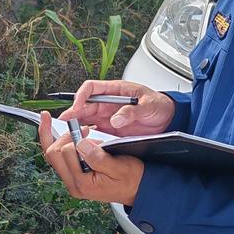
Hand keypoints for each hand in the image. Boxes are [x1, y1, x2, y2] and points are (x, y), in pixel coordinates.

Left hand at [40, 111, 145, 204]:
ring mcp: (73, 181)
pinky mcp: (75, 177)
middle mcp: (73, 184)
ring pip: (53, 157)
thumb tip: (80, 143)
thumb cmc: (132, 180)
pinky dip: (61, 145)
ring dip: (59, 139)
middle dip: (62, 136)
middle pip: (52, 155)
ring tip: (72, 128)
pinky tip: (66, 136)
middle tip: (79, 127)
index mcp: (82, 183)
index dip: (74, 138)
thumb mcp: (120, 167)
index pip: (64, 153)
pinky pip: (60, 160)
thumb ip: (98, 158)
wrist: (138, 190)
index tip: (87, 130)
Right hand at [58, 80, 174, 136]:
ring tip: (69, 135)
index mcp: (115, 91)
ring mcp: (108, 118)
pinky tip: (84, 144)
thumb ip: (132, 111)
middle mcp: (108, 104)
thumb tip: (116, 119)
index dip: (81, 95)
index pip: (91, 88)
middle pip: (84, 106)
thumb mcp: (149, 105)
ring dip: (77, 126)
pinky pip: (95, 133)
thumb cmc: (159, 105)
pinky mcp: (111, 130)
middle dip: (73, 113)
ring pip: (86, 120)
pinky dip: (88, 138)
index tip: (77, 105)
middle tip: (64, 123)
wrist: (168, 119)